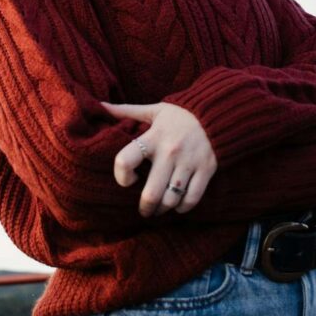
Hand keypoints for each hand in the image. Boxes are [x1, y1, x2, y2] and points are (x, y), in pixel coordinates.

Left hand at [100, 100, 216, 216]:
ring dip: (163, 209)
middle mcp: (170, 152)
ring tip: (160, 208)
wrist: (216, 112)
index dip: (121, 176)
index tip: (127, 181)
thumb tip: (99, 105)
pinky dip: (183, 208)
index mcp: (153, 137)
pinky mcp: (206, 169)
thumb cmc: (180, 115)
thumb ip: (126, 111)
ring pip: (171, 199)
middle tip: (144, 210)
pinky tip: (178, 206)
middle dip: (145, 208)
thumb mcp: (153, 110)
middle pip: (151, 193)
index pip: (126, 160)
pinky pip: (192, 198)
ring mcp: (189, 162)